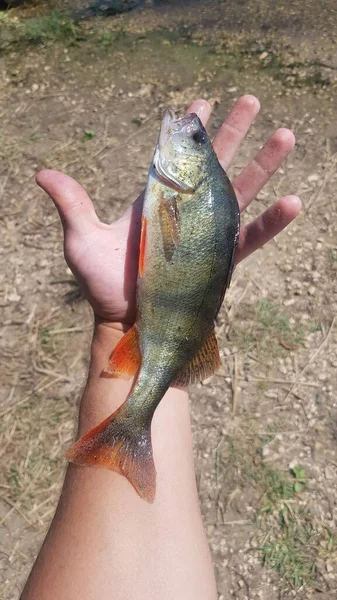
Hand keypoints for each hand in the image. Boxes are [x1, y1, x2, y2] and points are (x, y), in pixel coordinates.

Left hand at [36, 96, 300, 328]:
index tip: (202, 102)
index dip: (189, 130)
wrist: (126, 322)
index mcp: (155, 201)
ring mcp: (205, 234)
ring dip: (263, 165)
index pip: (176, 157)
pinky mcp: (220, 260)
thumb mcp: (82, 241)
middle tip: (252, 101)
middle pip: (215, 165)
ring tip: (285, 135)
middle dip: (234, 133)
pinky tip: (293, 202)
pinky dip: (271, 222)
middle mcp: (185, 212)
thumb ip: (72, 205)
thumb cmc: (103, 284)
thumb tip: (42, 173)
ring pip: (240, 193)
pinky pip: (250, 237)